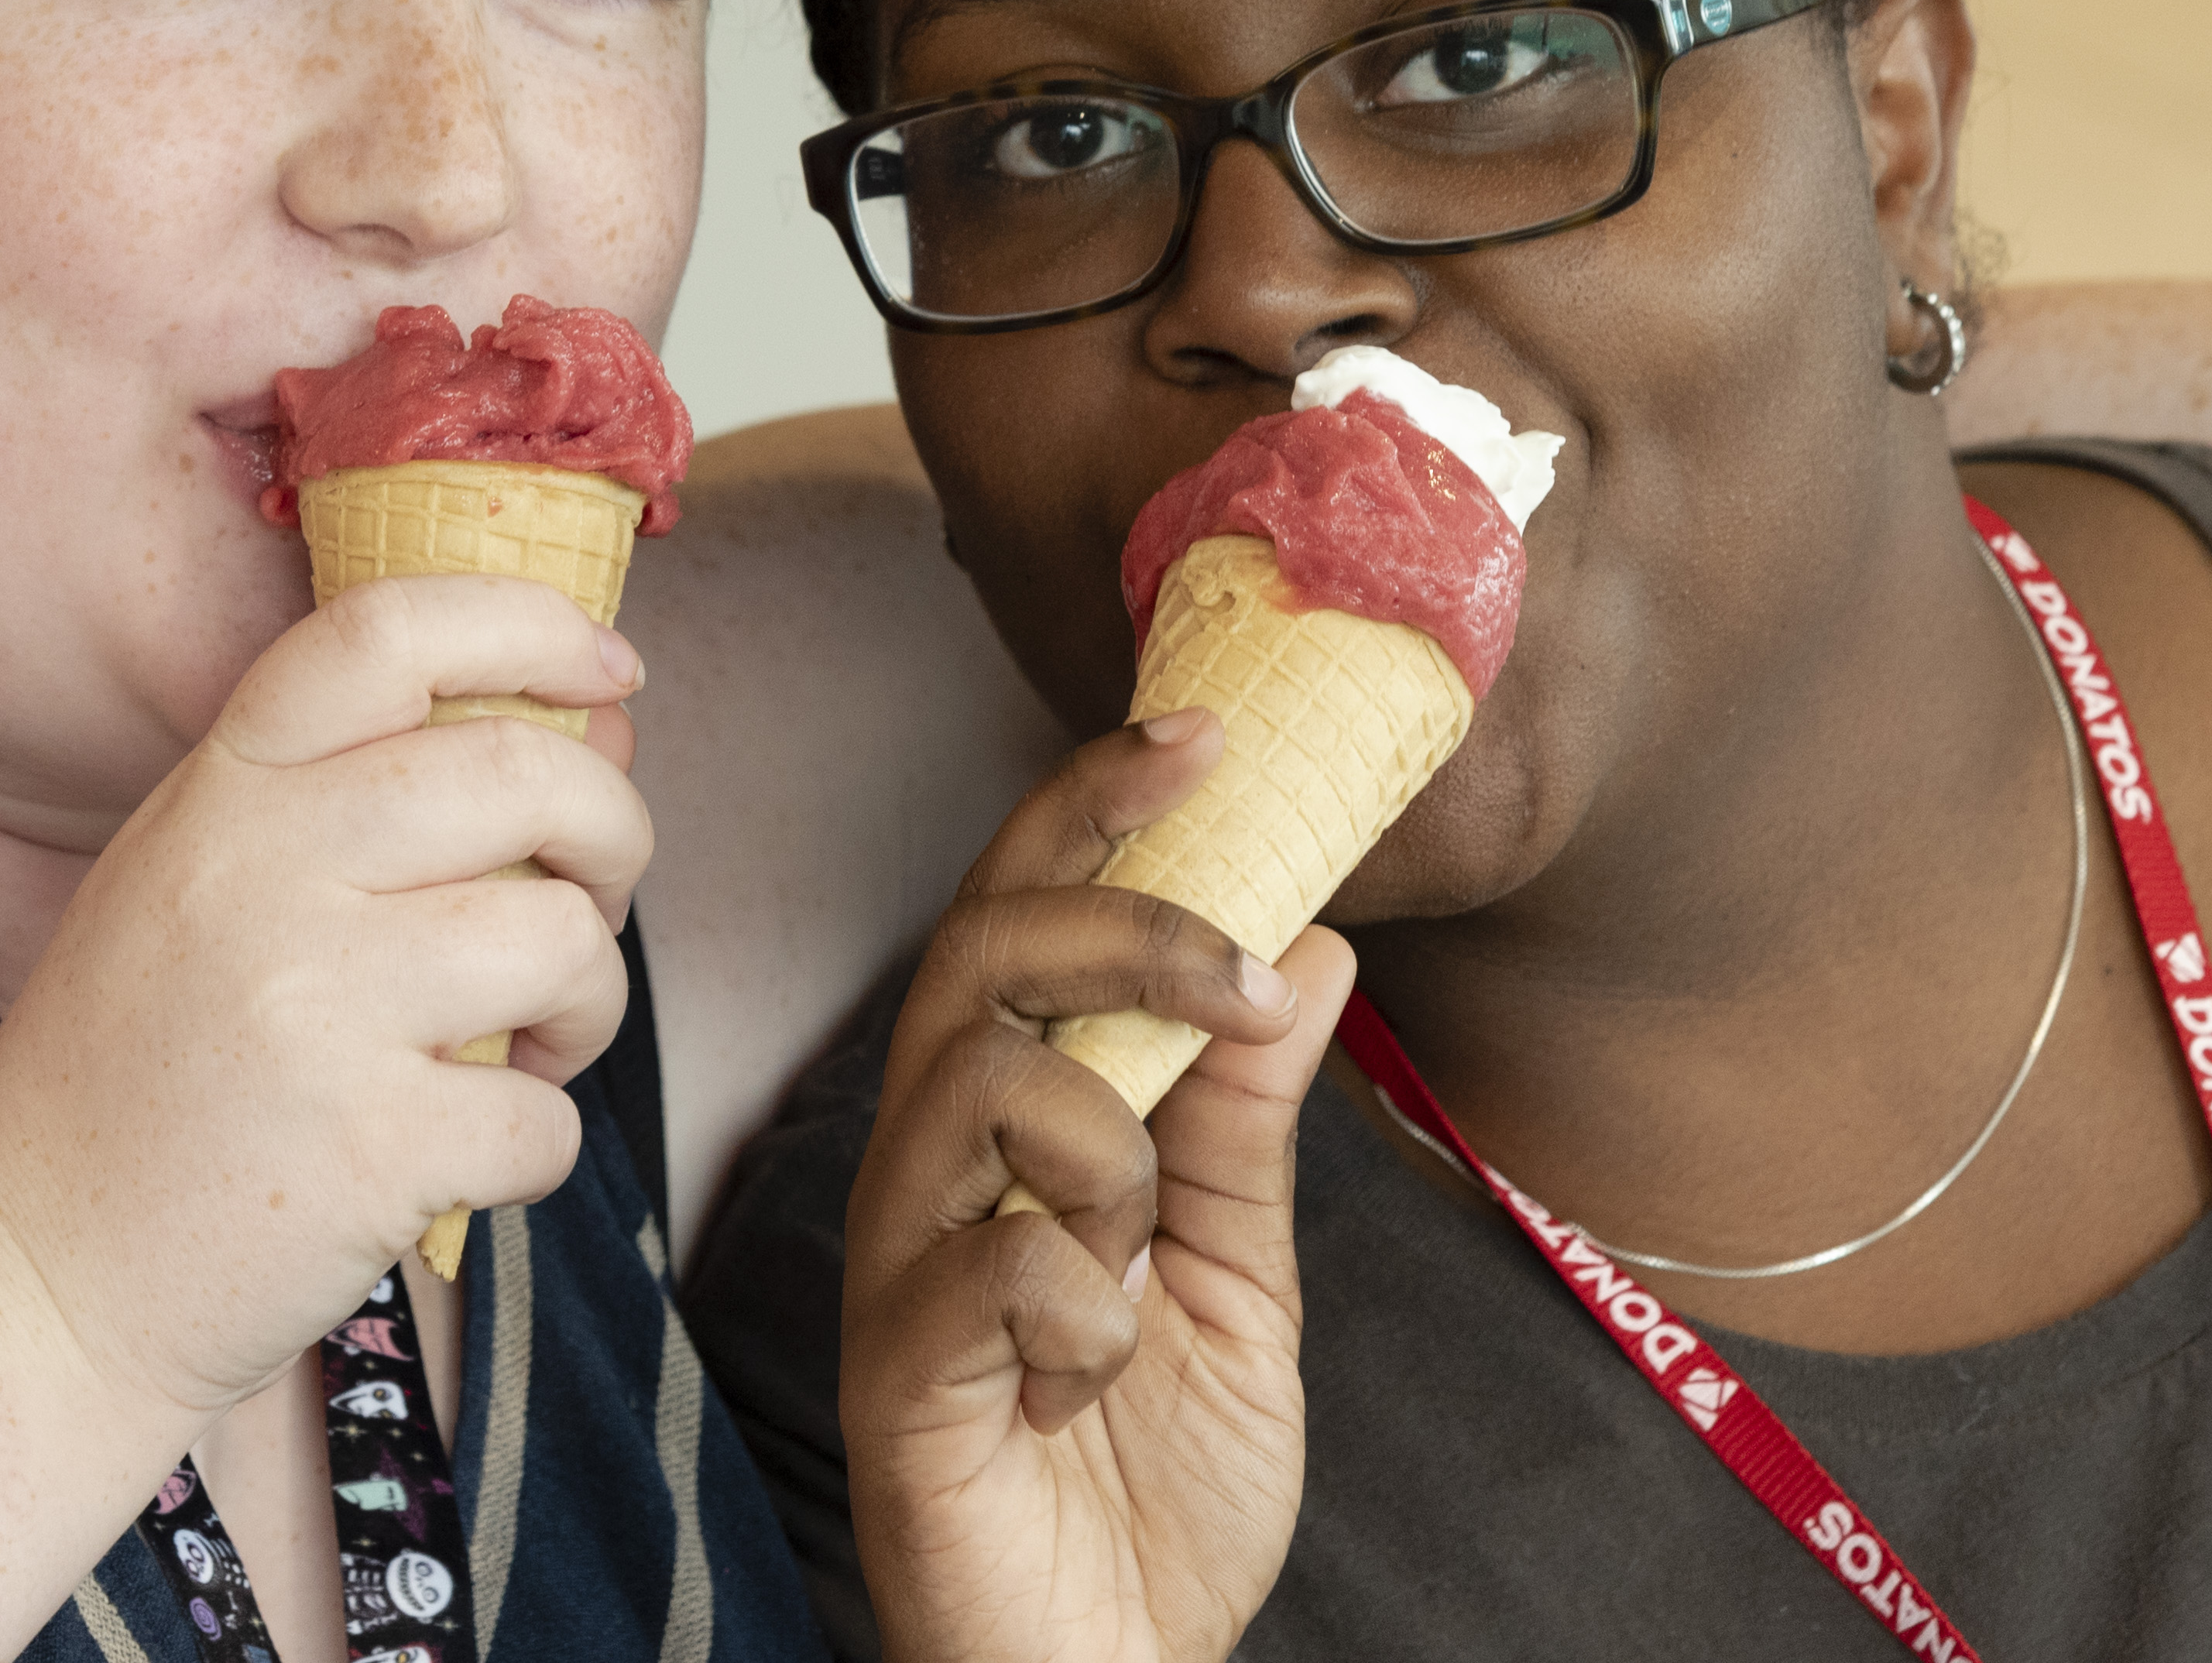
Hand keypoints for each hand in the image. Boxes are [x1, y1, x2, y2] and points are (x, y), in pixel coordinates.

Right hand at [0, 571, 650, 1424]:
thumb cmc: (142, 1079)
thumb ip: (362, 794)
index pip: (389, 629)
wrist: (29, 1290)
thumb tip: (599, 719)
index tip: (607, 669)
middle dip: (611, 827)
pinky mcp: (365, 1149)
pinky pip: (545, 1115)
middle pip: (521, 771)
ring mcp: (311, 1009)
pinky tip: (471, 1155)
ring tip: (532, 1043)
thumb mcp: (199, 883)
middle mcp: (259, 873)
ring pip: (561, 936)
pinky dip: (541, 1141)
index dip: (528, 622)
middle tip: (595, 893)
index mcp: (220, 790)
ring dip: (589, 997)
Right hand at [841, 716, 1352, 1662]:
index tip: (1205, 732)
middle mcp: (929, 1158)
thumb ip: (1247, 1122)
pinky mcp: (897, 1370)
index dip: (1093, 806)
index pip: (1019, 907)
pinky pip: (997, 1263)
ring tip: (1144, 1269)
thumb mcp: (1239, 1280)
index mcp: (1004, 1113)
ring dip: (1116, 1154)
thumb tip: (1314, 948)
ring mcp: (898, 1258)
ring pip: (988, 1086)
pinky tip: (1092, 1377)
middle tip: (1241, 973)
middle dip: (1123, 927)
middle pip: (981, 953)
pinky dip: (1088, 1308)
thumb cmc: (1157, 1479)